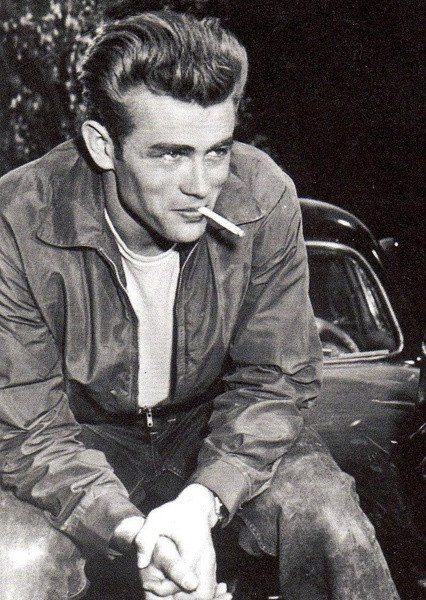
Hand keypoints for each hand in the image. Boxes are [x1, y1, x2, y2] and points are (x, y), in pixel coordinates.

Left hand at [135, 484, 219, 598]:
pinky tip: (175, 591)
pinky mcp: (209, 567)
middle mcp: (206, 560)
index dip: (165, 588)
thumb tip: (141, 563)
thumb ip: (146, 538)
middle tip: (159, 591)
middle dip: (181, 598)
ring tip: (166, 592)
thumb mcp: (156, 519)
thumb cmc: (174, 513)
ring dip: (188, 598)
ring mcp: (210, 564)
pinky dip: (193, 595)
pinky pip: (206, 589)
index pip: (184, 582)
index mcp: (194, 549)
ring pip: (205, 594)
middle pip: (201, 594)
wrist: (196, 506)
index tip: (148, 583)